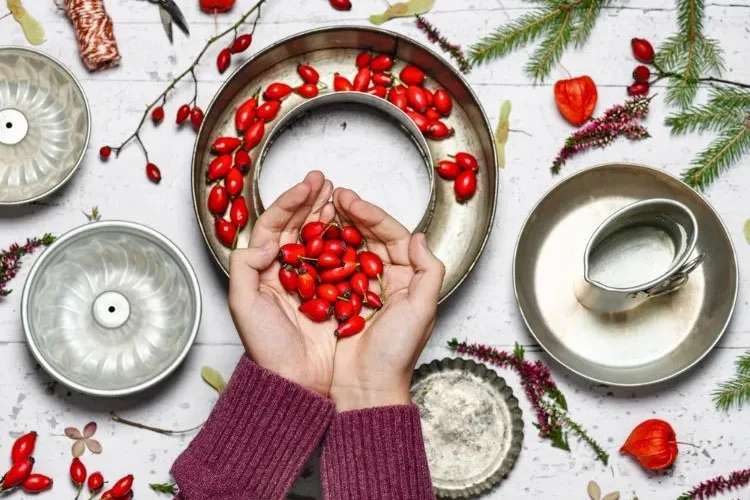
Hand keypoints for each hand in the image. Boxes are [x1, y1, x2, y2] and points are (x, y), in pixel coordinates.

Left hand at [228, 171, 336, 395]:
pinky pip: (341, 261)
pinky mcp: (335, 292)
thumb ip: (246, 267)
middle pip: (298, 226)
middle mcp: (287, 270)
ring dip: (329, 215)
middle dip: (311, 201)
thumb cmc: (268, 348)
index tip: (308, 185)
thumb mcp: (243, 307)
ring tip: (340, 197)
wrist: (297, 380)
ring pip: (320, 239)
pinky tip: (354, 228)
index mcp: (264, 269)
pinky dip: (347, 242)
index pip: (275, 225)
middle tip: (325, 181)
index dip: (290, 202)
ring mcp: (312, 280)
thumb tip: (269, 241)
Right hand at [328, 188, 444, 410]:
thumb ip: (428, 270)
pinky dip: (322, 252)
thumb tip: (419, 236)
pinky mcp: (337, 300)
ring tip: (321, 209)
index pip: (391, 235)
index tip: (351, 200)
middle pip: (368, 237)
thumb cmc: (395, 354)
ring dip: (335, 228)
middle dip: (351, 214)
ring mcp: (359, 289)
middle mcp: (384, 280)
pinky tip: (311, 239)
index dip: (372, 215)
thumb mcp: (422, 310)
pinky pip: (330, 269)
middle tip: (334, 195)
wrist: (365, 388)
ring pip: (348, 248)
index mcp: (407, 278)